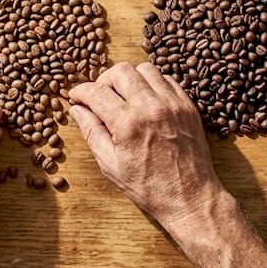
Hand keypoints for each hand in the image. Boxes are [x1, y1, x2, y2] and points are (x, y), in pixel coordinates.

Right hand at [69, 62, 226, 232]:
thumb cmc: (149, 188)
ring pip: (145, 69)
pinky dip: (152, 84)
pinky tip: (145, 101)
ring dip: (129, 78)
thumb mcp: (111, 165)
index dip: (80, 91)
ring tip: (123, 97)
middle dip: (104, 80)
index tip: (76, 96)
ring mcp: (173, 104)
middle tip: (100, 97)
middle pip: (120, 71)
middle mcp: (152, 108)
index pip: (97, 92)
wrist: (190, 198)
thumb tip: (77, 110)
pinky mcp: (188, 106)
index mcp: (128, 124)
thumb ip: (92, 132)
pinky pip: (167, 80)